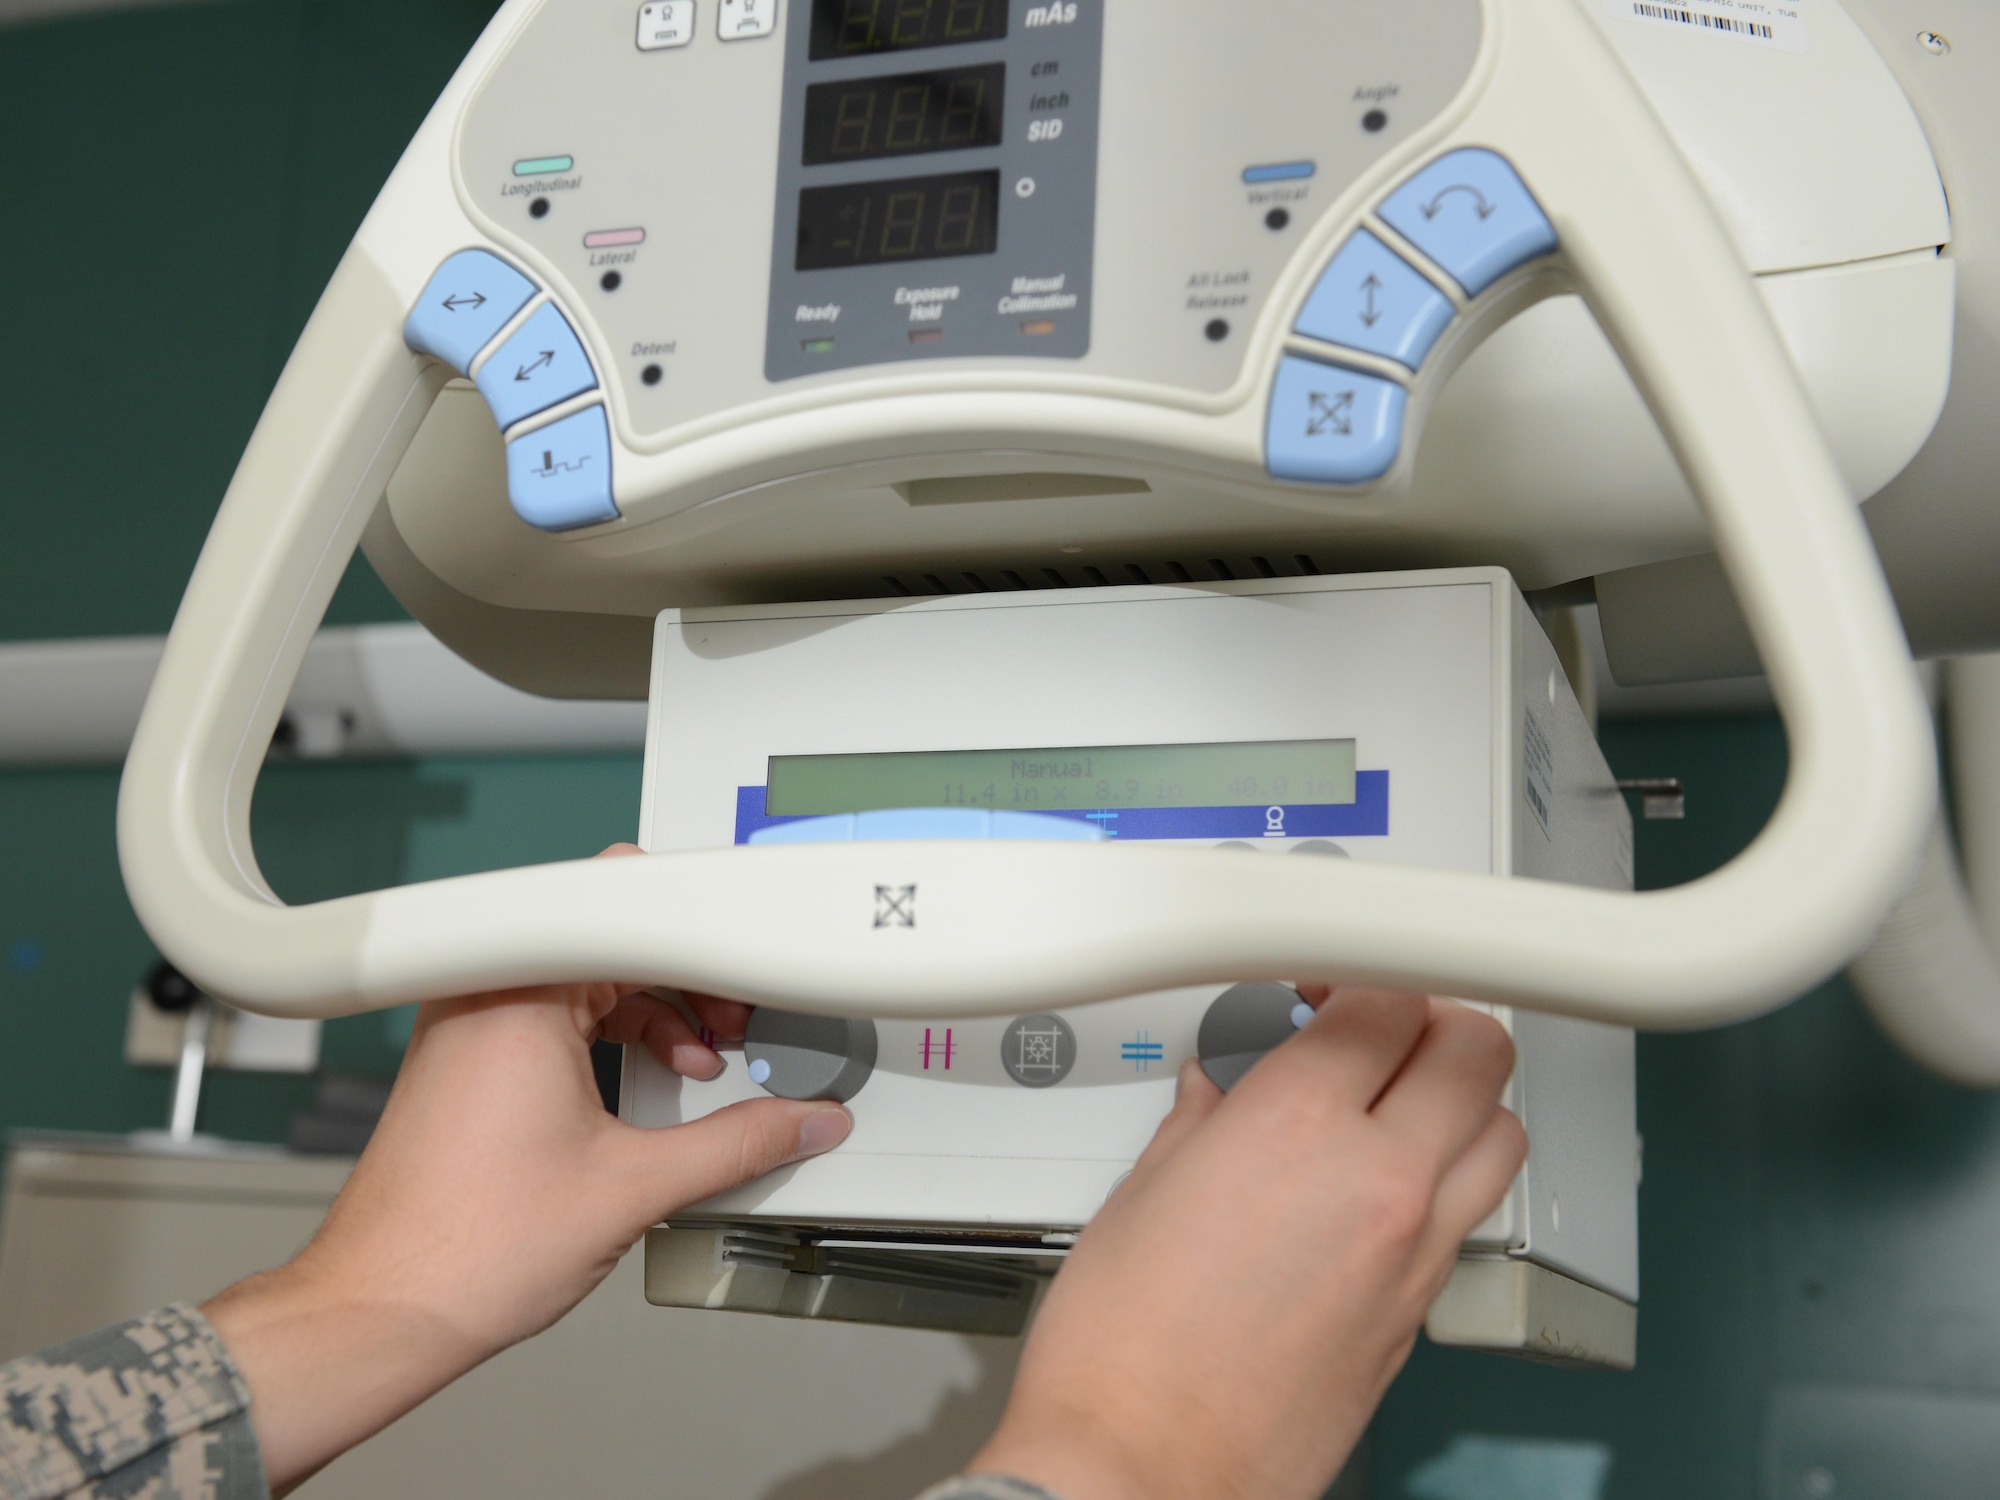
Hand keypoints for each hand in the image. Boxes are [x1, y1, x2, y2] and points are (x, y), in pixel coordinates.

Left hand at [203, 846, 851, 1493]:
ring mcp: (465, 1027)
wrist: (385, 1311)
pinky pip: (550, 1019)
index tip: (745, 981)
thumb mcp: (635, 1186)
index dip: (705, 947)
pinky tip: (637, 1094)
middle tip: (732, 1030)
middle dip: (685, 986)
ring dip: (649, 1017)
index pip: (631, 911)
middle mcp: (484, 995)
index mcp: (521, 995)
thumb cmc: (466, 1248)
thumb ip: (738, 1145)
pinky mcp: (461, 1063)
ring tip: (693, 1071)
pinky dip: (605, 1042)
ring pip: (582, 983)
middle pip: (613, 944)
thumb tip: (802, 1124)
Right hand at [971, 986, 1524, 1499]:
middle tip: (1375, 1026)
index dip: (1354, 976)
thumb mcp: (1140, 1196)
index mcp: (1297, 1125)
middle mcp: (1377, 1181)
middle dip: (1430, 1018)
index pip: (1384, 999)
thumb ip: (1199, 1122)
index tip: (1323, 987)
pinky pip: (1467, 1217)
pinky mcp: (1418, 1318)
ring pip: (1499, 1134)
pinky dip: (1443, 1182)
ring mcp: (1411, 1253)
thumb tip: (1218, 1093)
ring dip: (1461, 1099)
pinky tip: (1378, 1189)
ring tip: (1398, 1100)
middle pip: (1474, 1050)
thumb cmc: (1121, 1355)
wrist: (1139, 1473)